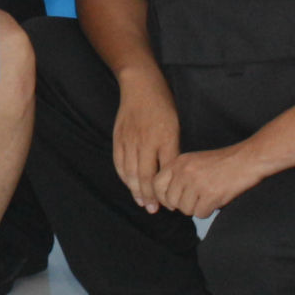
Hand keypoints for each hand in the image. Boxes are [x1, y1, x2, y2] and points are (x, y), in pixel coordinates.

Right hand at [110, 69, 181, 212]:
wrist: (140, 85)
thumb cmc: (162, 105)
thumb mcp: (175, 125)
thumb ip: (173, 149)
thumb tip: (173, 174)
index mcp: (165, 138)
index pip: (165, 171)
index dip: (167, 189)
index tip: (171, 202)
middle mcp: (146, 141)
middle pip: (146, 176)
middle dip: (150, 196)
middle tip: (155, 209)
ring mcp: (129, 140)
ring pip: (131, 172)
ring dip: (136, 190)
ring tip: (143, 203)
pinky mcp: (118, 138)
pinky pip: (119, 163)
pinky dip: (124, 177)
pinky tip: (130, 185)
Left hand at [150, 140, 263, 216]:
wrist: (247, 159)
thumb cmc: (223, 163)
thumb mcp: (194, 161)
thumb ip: (179, 175)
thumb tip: (166, 200)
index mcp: (179, 162)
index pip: (156, 184)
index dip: (162, 197)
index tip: (171, 203)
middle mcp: (184, 172)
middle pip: (171, 201)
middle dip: (183, 205)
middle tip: (196, 200)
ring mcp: (197, 183)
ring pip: (186, 209)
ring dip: (197, 208)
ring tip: (208, 197)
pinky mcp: (210, 195)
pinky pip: (200, 214)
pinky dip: (208, 211)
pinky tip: (216, 200)